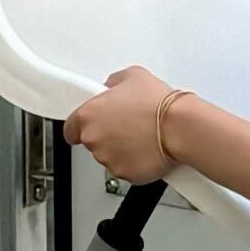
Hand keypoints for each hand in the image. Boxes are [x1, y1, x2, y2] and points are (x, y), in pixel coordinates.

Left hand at [68, 65, 177, 181]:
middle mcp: (93, 139)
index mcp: (88, 115)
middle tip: (127, 126)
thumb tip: (111, 87)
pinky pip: (125, 169)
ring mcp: (108, 159)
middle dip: (107, 136)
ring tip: (141, 136)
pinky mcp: (124, 173)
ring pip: (108, 157)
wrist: (179, 127)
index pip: (70, 129)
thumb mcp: (132, 76)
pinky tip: (147, 150)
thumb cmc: (157, 103)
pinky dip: (134, 162)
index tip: (92, 126)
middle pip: (92, 142)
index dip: (81, 128)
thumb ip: (113, 83)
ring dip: (120, 149)